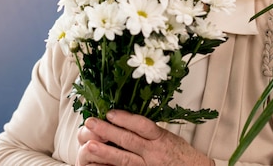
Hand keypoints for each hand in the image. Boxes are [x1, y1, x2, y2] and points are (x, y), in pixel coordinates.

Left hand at [75, 110, 213, 165]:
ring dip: (105, 152)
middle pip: (129, 141)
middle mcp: (154, 154)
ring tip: (90, 145)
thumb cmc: (182, 155)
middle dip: (108, 131)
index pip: (142, 126)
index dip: (125, 118)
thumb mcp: (169, 137)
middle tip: (91, 123)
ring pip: (124, 160)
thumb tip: (127, 119)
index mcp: (161, 139)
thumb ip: (150, 131)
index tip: (110, 112)